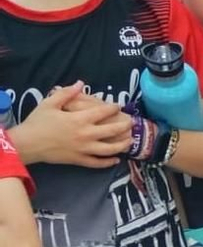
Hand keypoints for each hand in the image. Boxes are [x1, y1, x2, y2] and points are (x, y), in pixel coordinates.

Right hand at [9, 82, 131, 168]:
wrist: (26, 144)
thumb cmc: (37, 122)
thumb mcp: (50, 103)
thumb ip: (67, 93)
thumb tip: (80, 83)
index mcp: (80, 119)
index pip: (103, 112)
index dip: (114, 108)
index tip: (119, 106)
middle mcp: (86, 134)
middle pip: (112, 130)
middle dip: (125, 125)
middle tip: (131, 122)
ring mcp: (84, 149)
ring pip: (109, 149)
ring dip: (122, 145)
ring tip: (130, 140)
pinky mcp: (79, 160)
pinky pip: (97, 163)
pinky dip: (108, 162)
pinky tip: (116, 160)